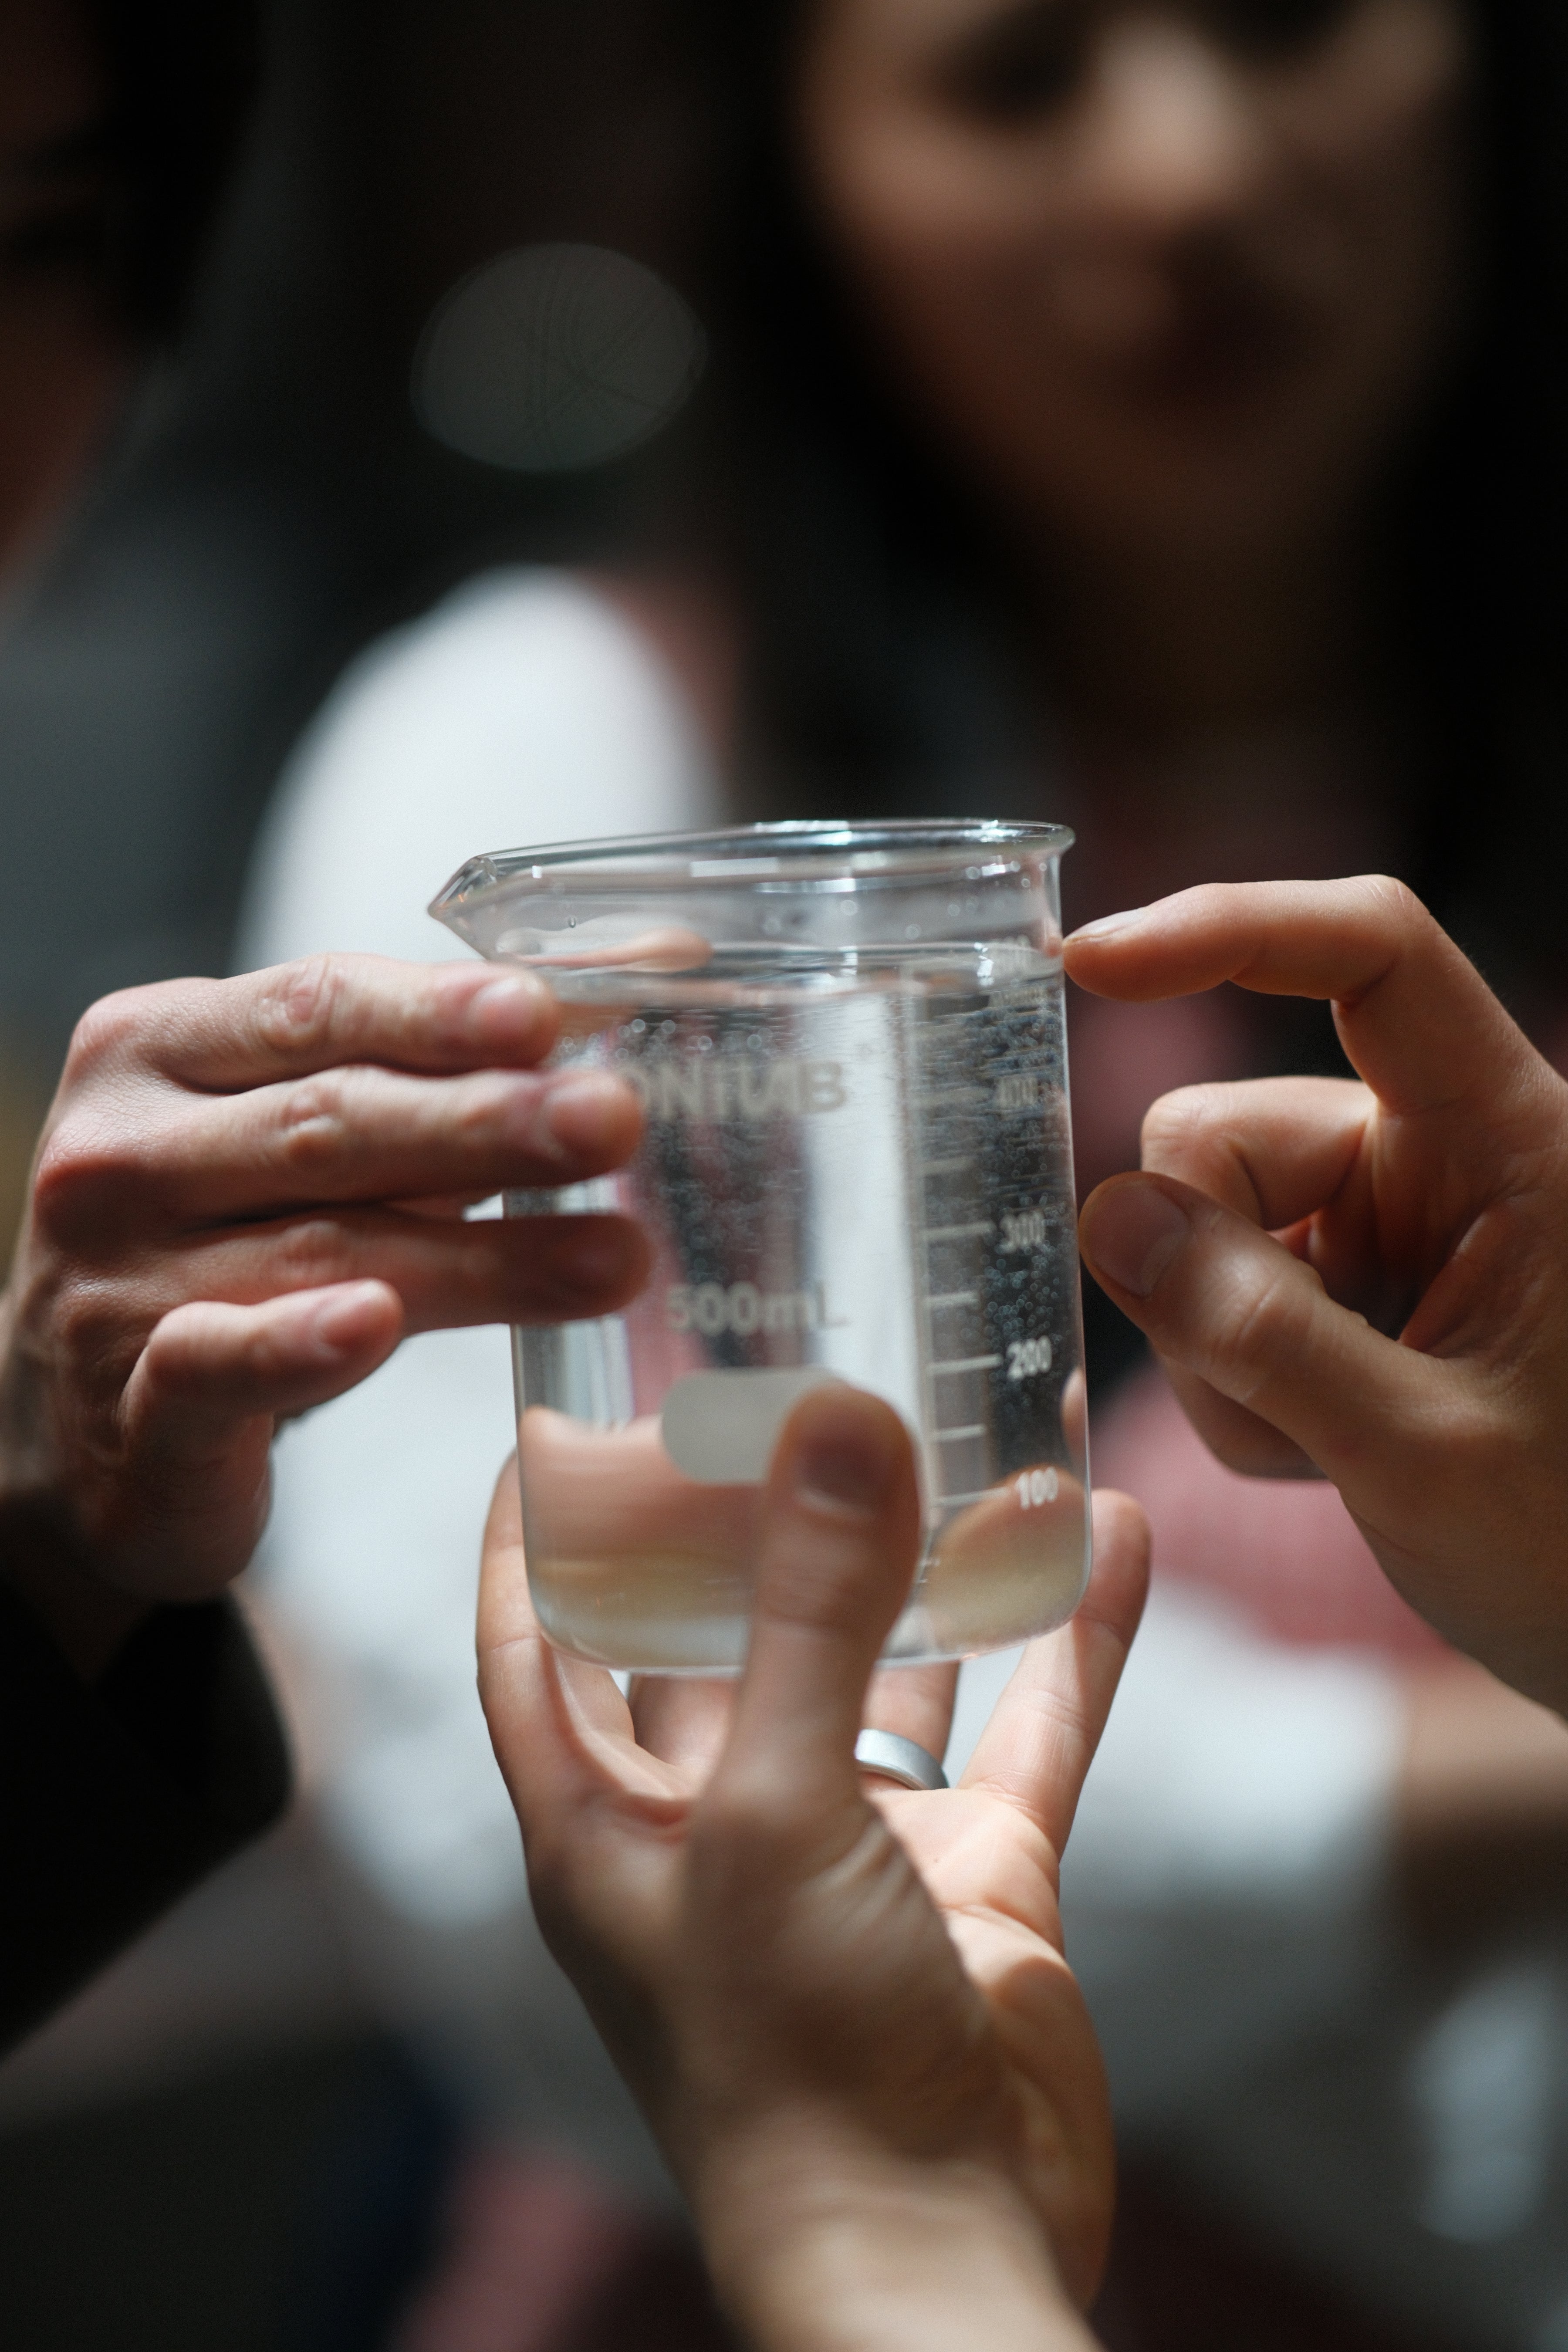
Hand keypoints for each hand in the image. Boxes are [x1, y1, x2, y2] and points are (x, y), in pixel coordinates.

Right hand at [0, 955, 643, 1667]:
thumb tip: (637, 972)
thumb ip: (442, 1067)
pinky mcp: (132, 1411)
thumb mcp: (309, 1133)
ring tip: (611, 1257)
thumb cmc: (223, 1245)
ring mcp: (116, 1283)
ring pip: (317, 1251)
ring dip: (479, 1255)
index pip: (314, 1008)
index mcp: (157, 1050)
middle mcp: (123, 1154)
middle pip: (328, 1123)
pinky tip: (376, 1326)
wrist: (85, 1427)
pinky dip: (298, 1346)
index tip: (547, 1016)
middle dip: (485, 1123)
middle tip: (612, 1122)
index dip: (437, 1013)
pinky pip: (216, 1366)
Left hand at [479, 1387, 1147, 2349]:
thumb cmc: (787, 2061)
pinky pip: (1026, 1729)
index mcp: (606, 1819)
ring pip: (885, 1663)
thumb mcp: (768, 1812)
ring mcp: (856, 1846)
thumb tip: (829, 1426)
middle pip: (720, 1630)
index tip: (554, 1416)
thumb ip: (805, 1616)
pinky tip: (1110, 1538)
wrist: (934, 2249)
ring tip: (959, 1423)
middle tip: (787, 1377)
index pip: (538, 1642)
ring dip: (924, 1561)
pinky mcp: (974, 1879)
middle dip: (750, 1516)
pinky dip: (1065, 1638)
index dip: (532, 1533)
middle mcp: (720, 1819)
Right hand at [1067, 876, 1567, 1712]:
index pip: (1373, 957)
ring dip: (1217, 1345)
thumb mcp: (1430, 1459)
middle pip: (1225, 1130)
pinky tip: (1314, 1447)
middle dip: (1204, 1267)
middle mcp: (1442, 1154)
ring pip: (1195, 1218)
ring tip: (1322, 1442)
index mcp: (1515, 1143)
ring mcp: (1383, 1219)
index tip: (1093, 962)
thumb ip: (1270, 1341)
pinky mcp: (1341, 1279)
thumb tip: (1114, 1218)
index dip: (1234, 927)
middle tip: (1283, 1406)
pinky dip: (1229, 1379)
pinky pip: (1209, 1287)